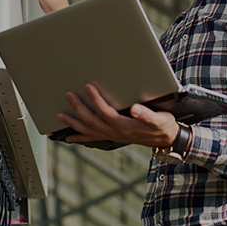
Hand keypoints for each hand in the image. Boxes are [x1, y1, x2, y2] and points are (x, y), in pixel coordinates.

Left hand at [56, 83, 179, 147]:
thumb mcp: (159, 119)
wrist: (165, 138)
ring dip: (73, 123)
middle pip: (92, 121)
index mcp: (125, 126)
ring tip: (60, 115)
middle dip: (79, 108)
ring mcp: (112, 136)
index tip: (88, 86)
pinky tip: (69, 137)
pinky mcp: (112, 136)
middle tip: (69, 95)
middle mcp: (115, 132)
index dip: (96, 100)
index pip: (106, 112)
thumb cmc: (162, 125)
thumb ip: (147, 115)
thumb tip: (135, 108)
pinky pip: (91, 138)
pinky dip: (79, 137)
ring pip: (88, 130)